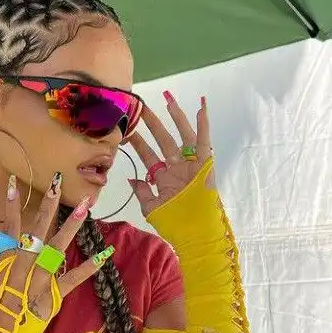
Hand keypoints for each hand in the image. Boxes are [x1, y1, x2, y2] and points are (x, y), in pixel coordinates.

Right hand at [0, 174, 109, 320]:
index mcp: (6, 263)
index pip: (9, 228)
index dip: (11, 206)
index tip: (14, 183)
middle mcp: (24, 267)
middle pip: (37, 232)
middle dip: (48, 207)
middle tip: (59, 184)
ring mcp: (40, 280)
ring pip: (57, 248)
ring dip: (71, 227)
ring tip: (85, 208)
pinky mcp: (53, 296)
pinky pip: (73, 279)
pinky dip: (89, 267)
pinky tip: (105, 254)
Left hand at [128, 92, 213, 216]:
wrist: (195, 234)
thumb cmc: (175, 225)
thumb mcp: (152, 209)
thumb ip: (142, 193)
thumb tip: (131, 179)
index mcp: (163, 177)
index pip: (147, 155)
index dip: (137, 142)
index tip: (126, 129)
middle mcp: (176, 167)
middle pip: (162, 140)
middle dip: (152, 123)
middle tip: (141, 106)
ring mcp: (190, 165)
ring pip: (182, 136)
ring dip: (176, 117)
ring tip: (167, 99)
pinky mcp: (205, 165)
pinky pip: (203, 141)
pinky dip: (203, 125)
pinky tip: (200, 107)